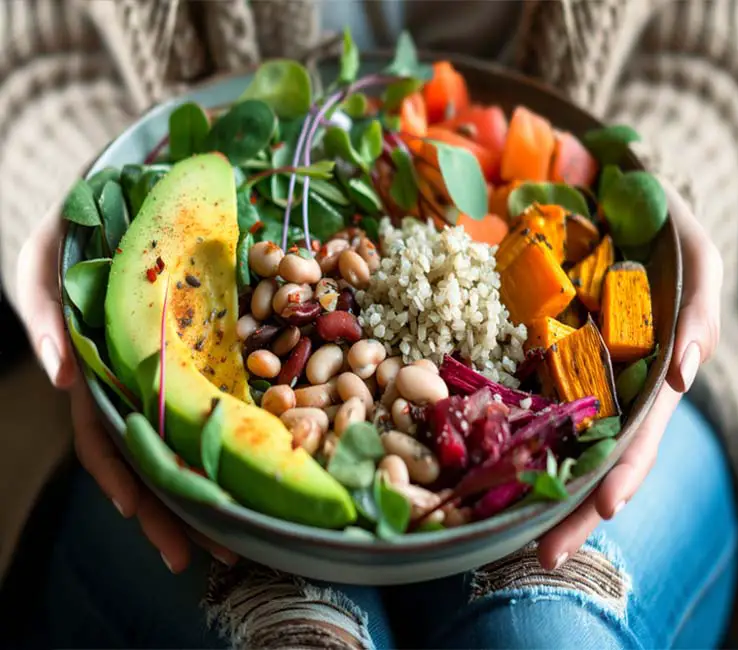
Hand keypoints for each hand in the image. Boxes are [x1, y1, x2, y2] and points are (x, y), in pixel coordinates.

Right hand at [16, 208, 237, 572]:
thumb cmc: (68, 239)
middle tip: (224, 554)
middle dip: (183, 511)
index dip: (124, 479)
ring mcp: (171, 374)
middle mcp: (136, 385)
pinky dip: (237, 436)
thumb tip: (63, 378)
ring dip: (217, 489)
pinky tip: (264, 466)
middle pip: (158, 458)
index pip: (107, 440)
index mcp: (98, 375)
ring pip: (193, 440)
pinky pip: (220, 399)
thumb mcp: (41, 271)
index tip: (145, 514)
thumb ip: (44, 320)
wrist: (114, 201)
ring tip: (249, 532)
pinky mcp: (204, 355)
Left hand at [536, 179, 721, 569]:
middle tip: (541, 555)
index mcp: (648, 370)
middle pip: (590, 453)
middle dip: (571, 505)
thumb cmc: (663, 224)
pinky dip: (502, 424)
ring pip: (551, 433)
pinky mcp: (535, 346)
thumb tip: (682, 373)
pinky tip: (476, 459)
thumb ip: (699, 306)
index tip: (600, 509)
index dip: (624, 474)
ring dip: (531, 481)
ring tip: (503, 530)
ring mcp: (569, 366)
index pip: (640, 435)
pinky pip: (516, 389)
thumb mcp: (695, 256)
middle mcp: (607, 378)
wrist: (611, 192)